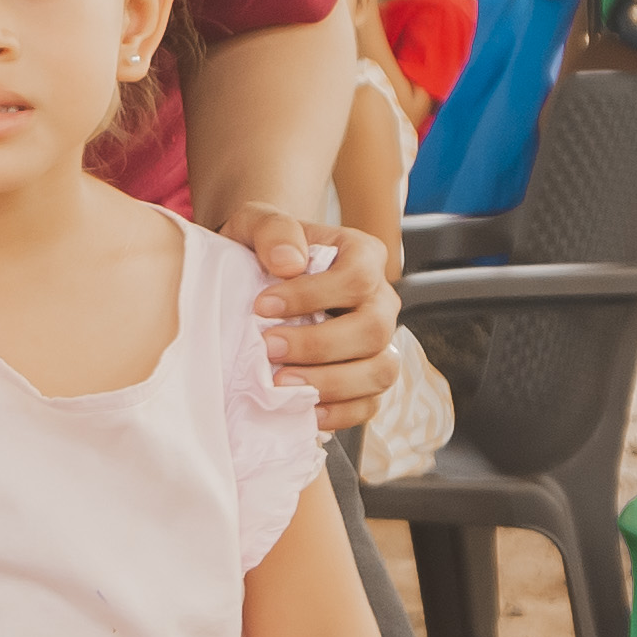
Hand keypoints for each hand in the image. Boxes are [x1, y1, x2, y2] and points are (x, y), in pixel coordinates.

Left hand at [236, 209, 394, 420]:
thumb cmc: (261, 248)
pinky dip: (340, 413)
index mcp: (363, 256)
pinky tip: (304, 410)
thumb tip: (289, 263)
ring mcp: (378, 343)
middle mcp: (380, 300)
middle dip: (320, 345)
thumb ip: (273, 230)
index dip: (313, 295)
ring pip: (380, 371)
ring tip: (283, 384)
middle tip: (268, 348)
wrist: (256, 276)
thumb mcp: (255, 223)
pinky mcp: (365, 378)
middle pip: (375, 330)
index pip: (357, 278)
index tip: (262, 306)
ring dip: (332, 383)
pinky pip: (370, 404)